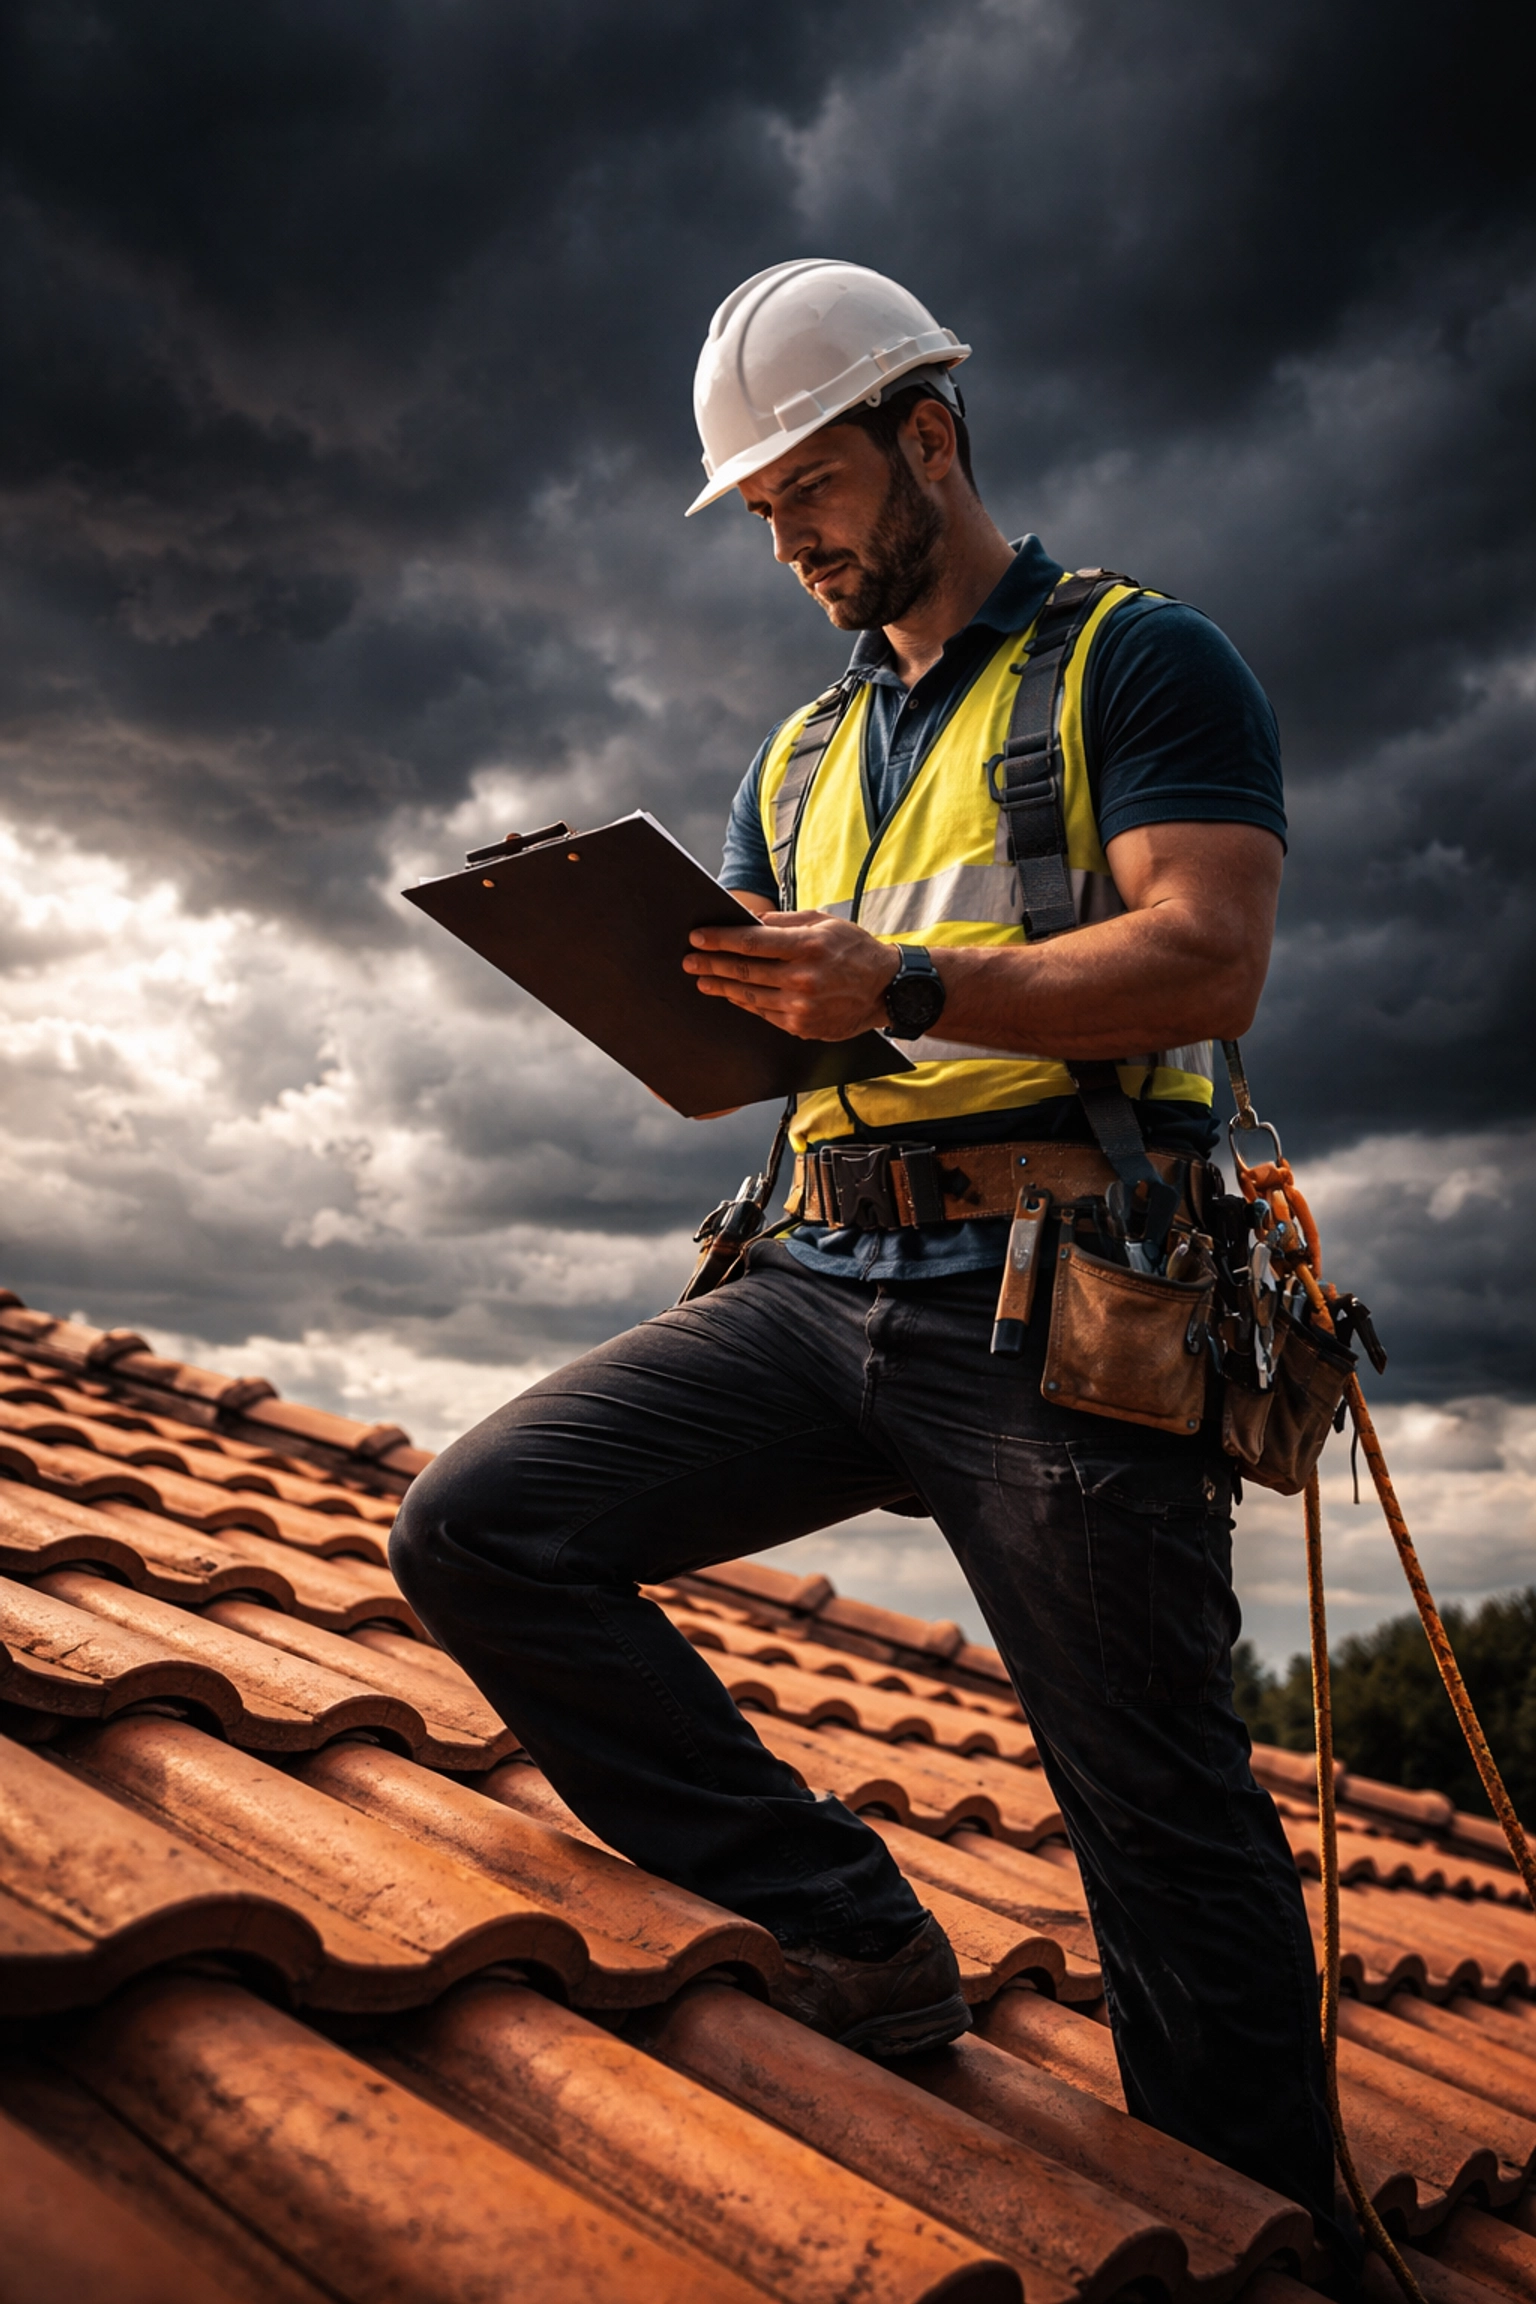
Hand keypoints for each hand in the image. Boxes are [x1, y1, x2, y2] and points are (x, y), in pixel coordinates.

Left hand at [685, 909, 900, 1039]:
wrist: (887, 989)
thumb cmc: (855, 950)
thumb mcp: (825, 923)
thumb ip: (786, 923)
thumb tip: (750, 921)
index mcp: (808, 946)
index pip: (752, 942)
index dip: (720, 940)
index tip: (698, 937)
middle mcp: (803, 978)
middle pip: (745, 971)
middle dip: (711, 964)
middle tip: (689, 961)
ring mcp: (802, 1006)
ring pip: (750, 996)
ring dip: (721, 987)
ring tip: (702, 979)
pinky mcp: (802, 1026)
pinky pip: (764, 1014)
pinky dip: (745, 1004)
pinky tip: (732, 995)